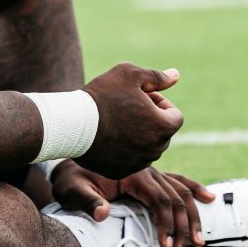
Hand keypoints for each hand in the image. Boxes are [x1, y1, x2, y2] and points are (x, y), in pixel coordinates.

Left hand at [50, 161, 215, 246]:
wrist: (71, 155)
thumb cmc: (71, 178)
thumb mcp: (73, 189)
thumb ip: (88, 201)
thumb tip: (102, 213)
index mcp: (133, 174)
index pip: (158, 200)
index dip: (165, 224)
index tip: (166, 246)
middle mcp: (148, 171)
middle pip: (175, 199)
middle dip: (183, 228)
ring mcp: (151, 173)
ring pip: (181, 193)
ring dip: (192, 218)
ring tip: (200, 242)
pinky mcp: (150, 177)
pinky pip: (178, 182)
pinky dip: (194, 190)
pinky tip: (209, 199)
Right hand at [77, 64, 183, 178]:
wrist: (72, 123)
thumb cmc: (103, 95)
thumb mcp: (131, 75)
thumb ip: (157, 77)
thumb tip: (175, 75)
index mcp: (163, 127)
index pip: (175, 116)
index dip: (160, 102)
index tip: (141, 96)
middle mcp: (155, 150)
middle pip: (162, 134)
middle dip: (151, 120)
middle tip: (127, 106)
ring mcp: (138, 163)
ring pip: (147, 148)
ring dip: (139, 135)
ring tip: (117, 120)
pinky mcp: (120, 172)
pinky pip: (130, 160)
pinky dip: (124, 149)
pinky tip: (108, 135)